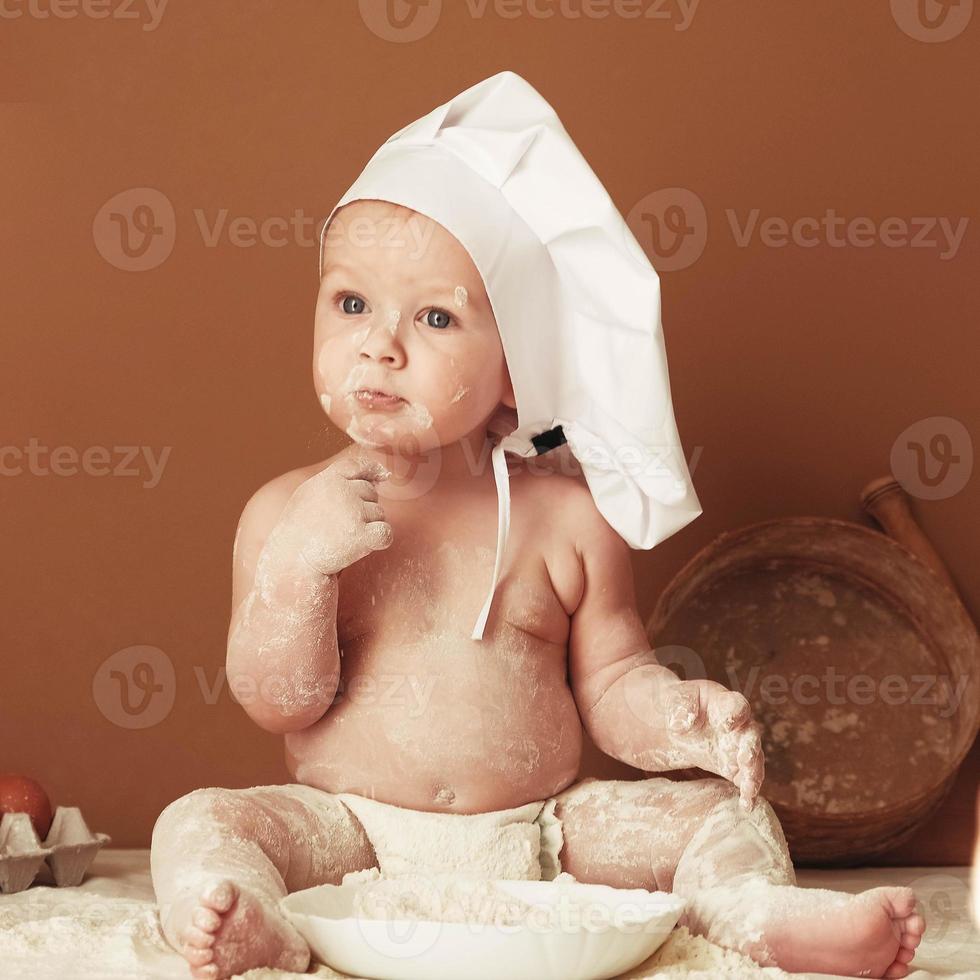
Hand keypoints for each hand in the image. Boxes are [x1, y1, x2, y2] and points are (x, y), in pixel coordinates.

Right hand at [280, 455, 393, 575]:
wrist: (291, 562)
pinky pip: (386, 533)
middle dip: (363, 508)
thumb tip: (375, 475)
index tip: (378, 479)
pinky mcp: (361, 535)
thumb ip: (337, 481)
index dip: (370, 471)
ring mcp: (353, 512)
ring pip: (380, 514)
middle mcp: (343, 491)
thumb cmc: (300, 530)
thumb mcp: (309, 495)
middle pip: (371, 493)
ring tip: (343, 537)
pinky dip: (380, 541)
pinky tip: (364, 546)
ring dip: (368, 526)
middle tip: (340, 525)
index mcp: (328, 479)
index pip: (357, 465)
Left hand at [660, 678, 764, 810]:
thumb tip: (683, 725)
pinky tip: (746, 805)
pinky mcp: (732, 766)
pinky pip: (744, 778)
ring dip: (753, 774)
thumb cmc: (678, 704)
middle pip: (751, 735)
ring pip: (753, 760)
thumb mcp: (675, 699)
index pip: (736, 706)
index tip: (726, 725)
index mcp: (724, 702)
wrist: (673, 722)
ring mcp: (737, 747)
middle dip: (750, 748)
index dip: (734, 715)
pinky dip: (748, 791)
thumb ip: (681, 707)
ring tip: (749, 789)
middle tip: (744, 759)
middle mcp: (738, 725)